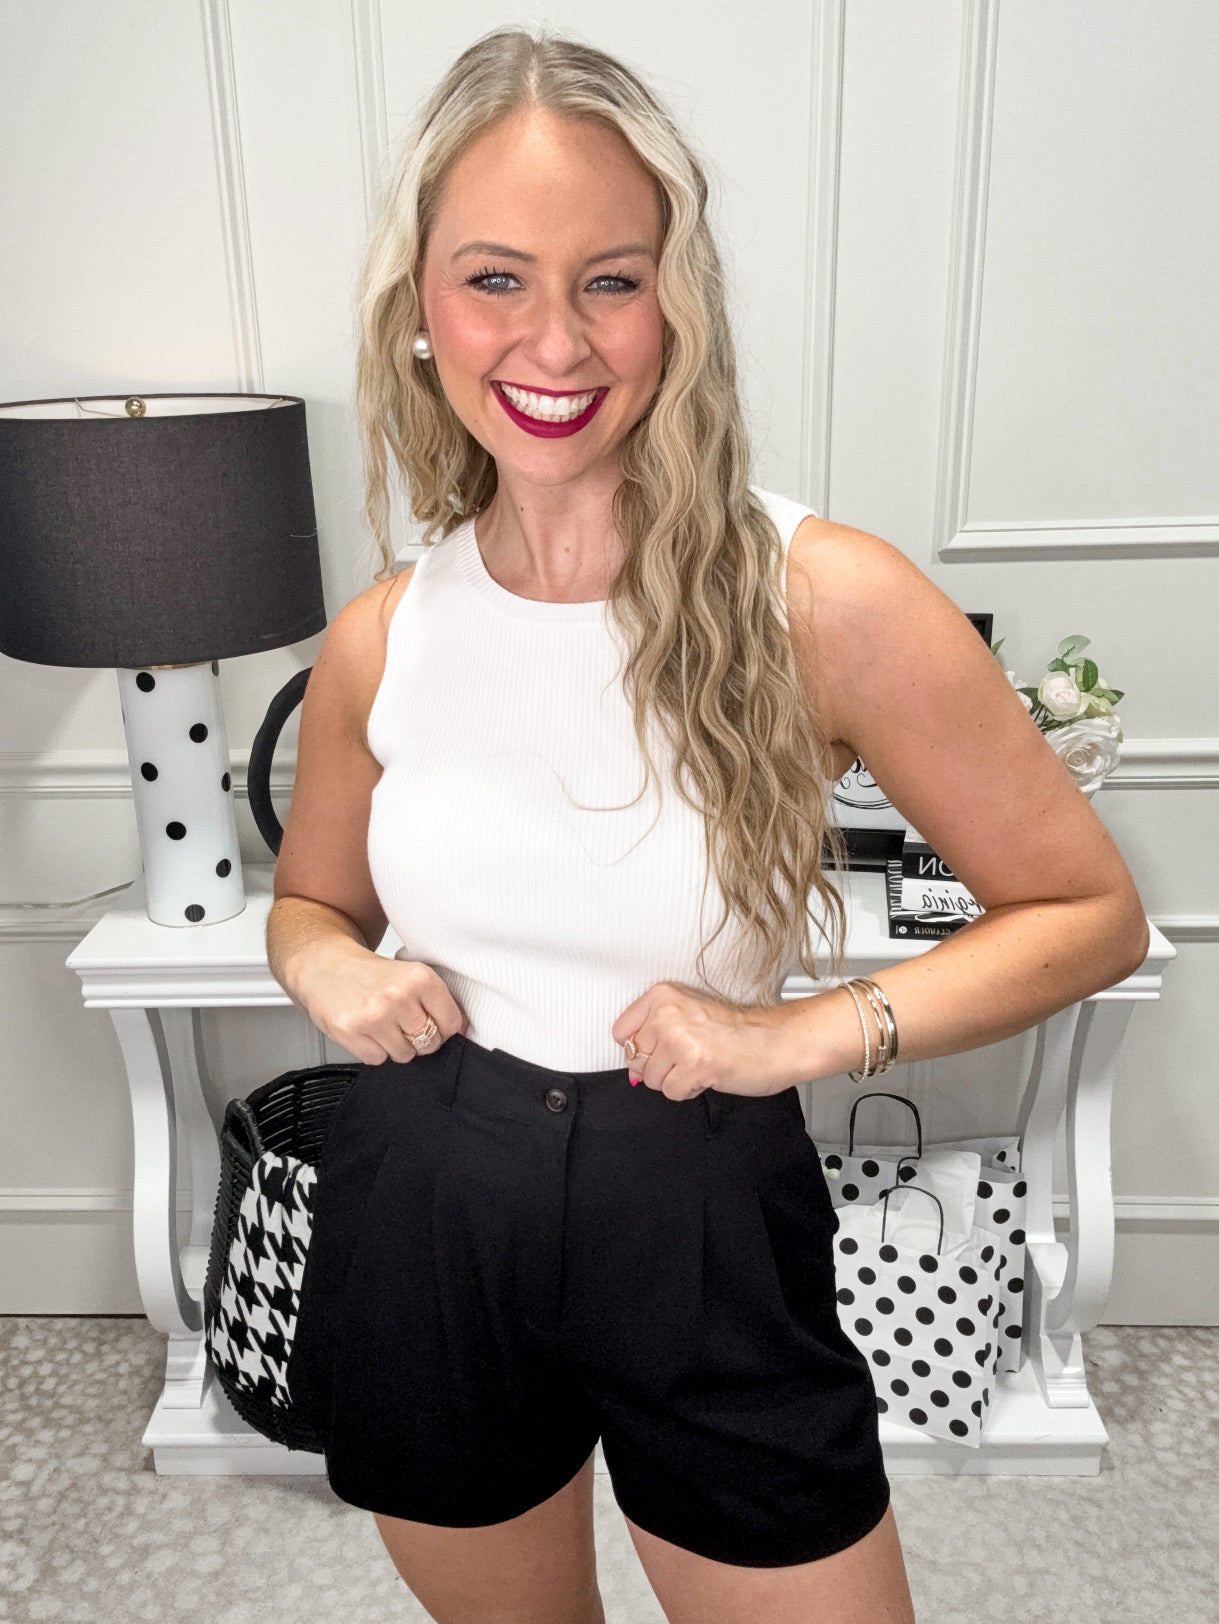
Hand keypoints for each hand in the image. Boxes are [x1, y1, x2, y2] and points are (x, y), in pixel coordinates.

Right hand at [290, 939, 468, 1065]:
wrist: (324, 966)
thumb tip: (462, 1029)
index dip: (444, 1028)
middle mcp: (398, 996)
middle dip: (419, 1038)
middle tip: (403, 1022)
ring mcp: (374, 1016)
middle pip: (430, 1042)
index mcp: (419, 977)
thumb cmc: (369, 974)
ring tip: (383, 1024)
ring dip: (396, 1045)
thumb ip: (435, 1000)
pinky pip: (378, 1059)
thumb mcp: (409, 975)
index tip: (435, 1024)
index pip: (451, 1022)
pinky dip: (374, 1050)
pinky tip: (367, 1030)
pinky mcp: (350, 1032)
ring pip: (405, 1055)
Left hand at [611, 980, 791, 1099]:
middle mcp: (667, 1013)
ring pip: (652, 1079)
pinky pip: (672, 1092)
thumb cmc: (740, 1030)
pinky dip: (690, 1090)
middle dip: (661, 1066)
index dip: (640, 1048)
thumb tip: (631, 1066)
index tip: (661, 1047)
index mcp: (663, 995)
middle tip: (690, 1055)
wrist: (778, 1040)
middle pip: (635, 1059)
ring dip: (676, 1079)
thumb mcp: (689, 1015)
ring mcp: (680, 1039)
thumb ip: (654, 1033)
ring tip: (702, 1063)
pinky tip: (708, 1074)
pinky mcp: (695, 1065)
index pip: (621, 1032)